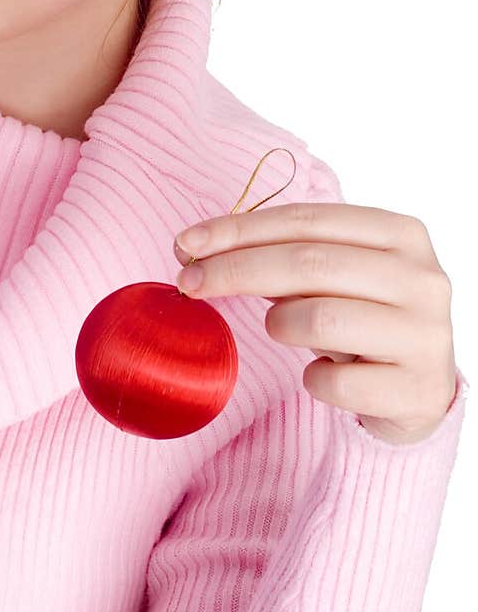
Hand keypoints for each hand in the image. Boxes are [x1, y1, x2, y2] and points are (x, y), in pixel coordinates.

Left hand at [173, 203, 457, 445]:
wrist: (420, 391)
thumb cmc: (363, 318)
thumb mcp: (334, 276)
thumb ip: (282, 254)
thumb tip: (198, 248)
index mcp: (401, 233)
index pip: (306, 220)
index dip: (239, 229)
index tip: (187, 243)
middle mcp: (421, 278)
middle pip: (307, 263)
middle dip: (235, 270)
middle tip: (189, 284)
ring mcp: (425, 334)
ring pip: (319, 318)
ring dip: (281, 325)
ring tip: (283, 329)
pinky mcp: (417, 389)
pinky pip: (333, 381)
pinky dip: (313, 380)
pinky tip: (320, 376)